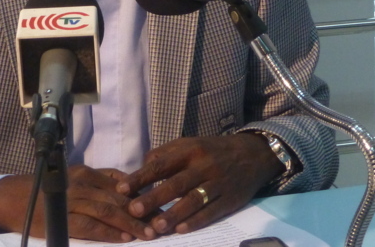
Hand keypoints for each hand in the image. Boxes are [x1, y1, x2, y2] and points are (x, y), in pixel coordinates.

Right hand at [0, 165, 152, 241]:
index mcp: (88, 172)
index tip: (161, 206)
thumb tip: (130, 189)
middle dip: (143, 211)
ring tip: (149, 233)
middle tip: (162, 222)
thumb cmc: (47, 191)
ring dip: (131, 223)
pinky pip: (90, 226)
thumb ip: (100, 182)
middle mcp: (82, 182)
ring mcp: (72, 199)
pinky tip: (124, 238)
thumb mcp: (75, 179)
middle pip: (119, 196)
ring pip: (108, 210)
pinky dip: (108, 232)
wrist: (13, 199)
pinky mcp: (63, 217)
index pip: (121, 183)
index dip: (143, 195)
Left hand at [116, 134, 283, 235]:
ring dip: (173, 215)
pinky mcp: (230, 200)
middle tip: (134, 210)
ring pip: (193, 201)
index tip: (121, 188)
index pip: (161, 164)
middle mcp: (204, 166)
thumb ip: (166, 153)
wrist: (252, 155)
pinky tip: (180, 230)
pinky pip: (211, 212)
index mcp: (190, 150)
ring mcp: (218, 183)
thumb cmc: (212, 151)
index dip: (141, 177)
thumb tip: (142, 166)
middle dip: (154, 198)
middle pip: (176, 184)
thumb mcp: (190, 143)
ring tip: (155, 227)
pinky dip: (196, 221)